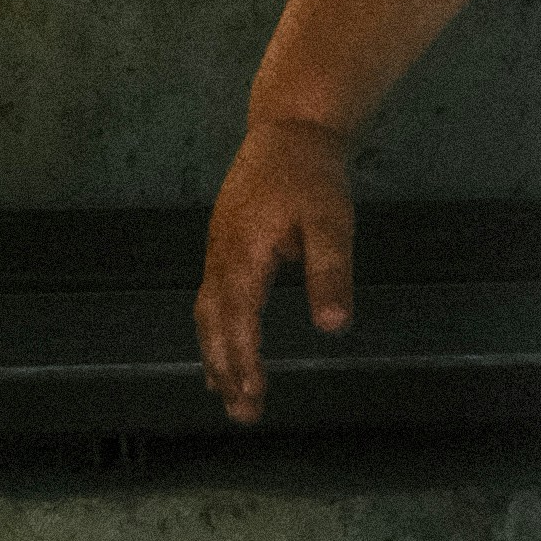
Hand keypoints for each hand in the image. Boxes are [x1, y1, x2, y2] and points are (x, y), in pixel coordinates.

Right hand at [196, 119, 358, 420]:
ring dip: (217, 355)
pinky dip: (214, 331)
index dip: (244, 359)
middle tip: (242, 413)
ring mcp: (218, 248)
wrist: (290, 127)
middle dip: (226, 369)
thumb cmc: (312, 175)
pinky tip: (223, 348)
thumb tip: (332, 327)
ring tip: (227, 395)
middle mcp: (222, 255)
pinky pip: (211, 297)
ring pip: (208, 312)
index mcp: (244, 252)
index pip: (239, 318)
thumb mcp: (332, 220)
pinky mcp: (224, 244)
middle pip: (214, 323)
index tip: (254, 394)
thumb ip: (330, 271)